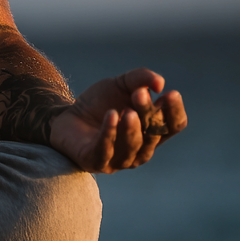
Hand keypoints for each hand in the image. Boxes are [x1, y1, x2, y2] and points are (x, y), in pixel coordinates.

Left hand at [49, 68, 186, 173]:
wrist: (65, 116)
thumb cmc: (99, 103)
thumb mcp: (119, 84)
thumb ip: (140, 78)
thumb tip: (159, 82)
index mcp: (152, 132)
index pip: (174, 126)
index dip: (174, 111)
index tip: (170, 93)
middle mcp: (141, 150)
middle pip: (153, 134)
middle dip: (148, 114)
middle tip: (139, 93)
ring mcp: (119, 160)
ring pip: (133, 147)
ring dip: (131, 129)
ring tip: (126, 110)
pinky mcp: (95, 161)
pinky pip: (105, 151)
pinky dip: (109, 133)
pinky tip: (110, 116)